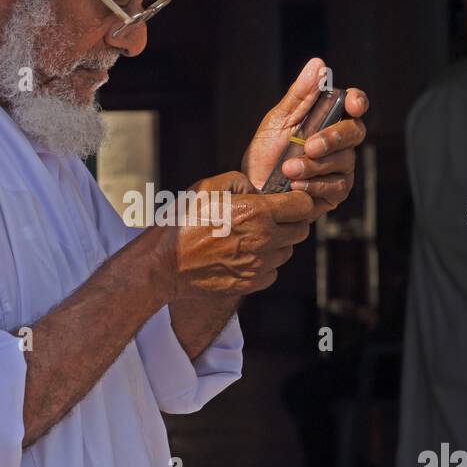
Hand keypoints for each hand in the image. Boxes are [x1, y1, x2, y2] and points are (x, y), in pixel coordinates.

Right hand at [156, 170, 315, 300]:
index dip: (298, 201)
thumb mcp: (207, 187)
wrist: (163, 264)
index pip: (303, 206)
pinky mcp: (251, 284)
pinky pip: (272, 272)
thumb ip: (240, 181)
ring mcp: (258, 265)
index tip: (287, 201)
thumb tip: (259, 192)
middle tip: (270, 219)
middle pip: (301, 231)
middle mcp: (263, 240)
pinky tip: (244, 255)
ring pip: (286, 252)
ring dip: (276, 243)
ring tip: (251, 237)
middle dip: (290, 222)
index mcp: (256, 212)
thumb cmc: (183, 221)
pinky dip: (264, 264)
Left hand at [242, 58, 368, 216]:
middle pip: (355, 131)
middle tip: (310, 146)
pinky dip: (314, 183)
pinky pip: (337, 186)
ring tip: (287, 169)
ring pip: (343, 160)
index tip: (353, 103)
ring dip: (314, 165)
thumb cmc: (267, 153)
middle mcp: (340, 142)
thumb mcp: (278, 120)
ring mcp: (341, 167)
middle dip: (333, 138)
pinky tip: (296, 185)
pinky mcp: (336, 192)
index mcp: (328, 119)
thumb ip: (299, 94)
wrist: (254, 189)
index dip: (358, 101)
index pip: (354, 104)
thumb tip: (318, 65)